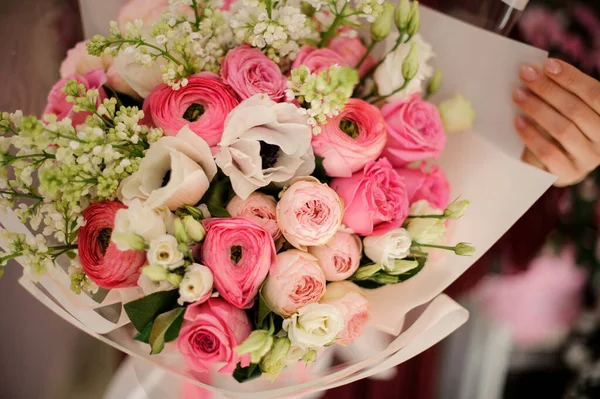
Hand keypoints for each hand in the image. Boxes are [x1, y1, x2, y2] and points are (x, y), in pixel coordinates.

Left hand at [512, 58, 599, 186]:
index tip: (546, 64)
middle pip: (576, 110)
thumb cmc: (562, 125)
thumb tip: (536, 69)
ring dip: (537, 109)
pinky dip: (531, 135)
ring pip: (563, 130)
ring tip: (517, 95)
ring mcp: (588, 158)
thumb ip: (561, 91)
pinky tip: (517, 122)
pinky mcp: (569, 173)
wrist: (556, 162)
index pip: (595, 94)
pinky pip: (548, 153)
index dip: (571, 78)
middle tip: (525, 75)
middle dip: (548, 89)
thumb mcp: (568, 107)